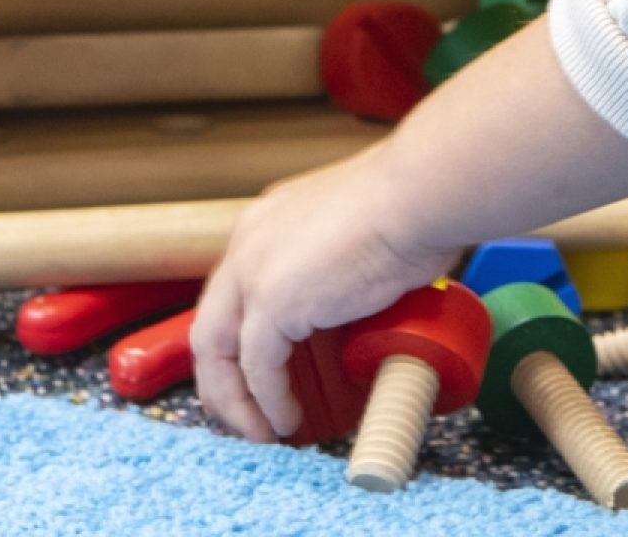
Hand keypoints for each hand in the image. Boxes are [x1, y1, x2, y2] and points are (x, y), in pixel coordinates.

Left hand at [190, 150, 456, 442]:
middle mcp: (249, 243)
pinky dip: (268, 399)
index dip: (236, 340)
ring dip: (235, 399)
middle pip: (210, 325)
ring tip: (261, 431)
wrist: (417, 195)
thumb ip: (339, 262)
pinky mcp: (272, 300)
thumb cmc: (410, 206)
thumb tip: (358, 297)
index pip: (232, 292)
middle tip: (242, 414)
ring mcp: (254, 271)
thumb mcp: (353, 232)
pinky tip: (285, 420)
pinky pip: (258, 366)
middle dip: (221, 378)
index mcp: (266, 223)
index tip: (252, 374)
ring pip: (217, 349)